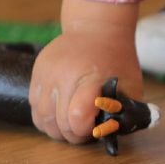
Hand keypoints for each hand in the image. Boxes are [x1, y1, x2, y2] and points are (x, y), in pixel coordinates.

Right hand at [29, 0, 141, 143]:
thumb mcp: (131, 85)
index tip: (95, 128)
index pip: (77, 117)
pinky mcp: (36, 72)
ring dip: (56, 129)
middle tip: (86, 131)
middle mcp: (63, 76)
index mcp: (90, 79)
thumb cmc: (117, 60)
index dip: (85, 131)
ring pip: (41, 118)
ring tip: (71, 125)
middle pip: (58, 122)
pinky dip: (45, 117)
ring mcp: (46, 74)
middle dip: (73, 134)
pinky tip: (59, 115)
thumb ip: (126, 112)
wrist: (96, 29)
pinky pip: (33, 106)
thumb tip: (113, 134)